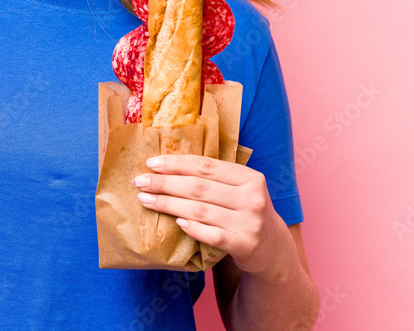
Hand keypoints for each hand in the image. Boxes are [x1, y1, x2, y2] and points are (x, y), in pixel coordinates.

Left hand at [133, 154, 297, 280]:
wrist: (273, 249)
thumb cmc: (245, 213)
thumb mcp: (240, 190)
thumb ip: (215, 178)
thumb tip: (168, 165)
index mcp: (250, 177)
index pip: (206, 166)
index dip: (176, 163)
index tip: (151, 163)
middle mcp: (253, 198)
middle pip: (198, 187)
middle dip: (165, 183)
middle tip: (140, 182)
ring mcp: (250, 222)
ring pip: (200, 210)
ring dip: (168, 204)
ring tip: (146, 200)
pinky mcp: (246, 245)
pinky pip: (212, 235)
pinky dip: (192, 228)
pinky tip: (175, 223)